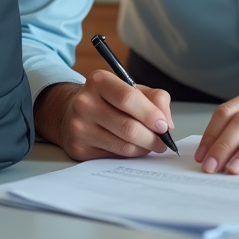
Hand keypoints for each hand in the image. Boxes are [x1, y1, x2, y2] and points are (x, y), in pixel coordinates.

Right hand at [33, 72, 174, 160]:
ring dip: (144, 148)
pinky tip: (133, 147)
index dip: (151, 114)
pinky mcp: (79, 148)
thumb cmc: (108, 100)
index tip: (164, 126)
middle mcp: (85, 103)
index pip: (128, 98)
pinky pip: (114, 157)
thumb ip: (154, 99)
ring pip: (123, 146)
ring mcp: (79, 127)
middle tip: (162, 142)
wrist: (71, 112)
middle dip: (152, 138)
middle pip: (128, 127)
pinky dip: (130, 154)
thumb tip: (167, 124)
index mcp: (99, 81)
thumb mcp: (131, 89)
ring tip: (150, 145)